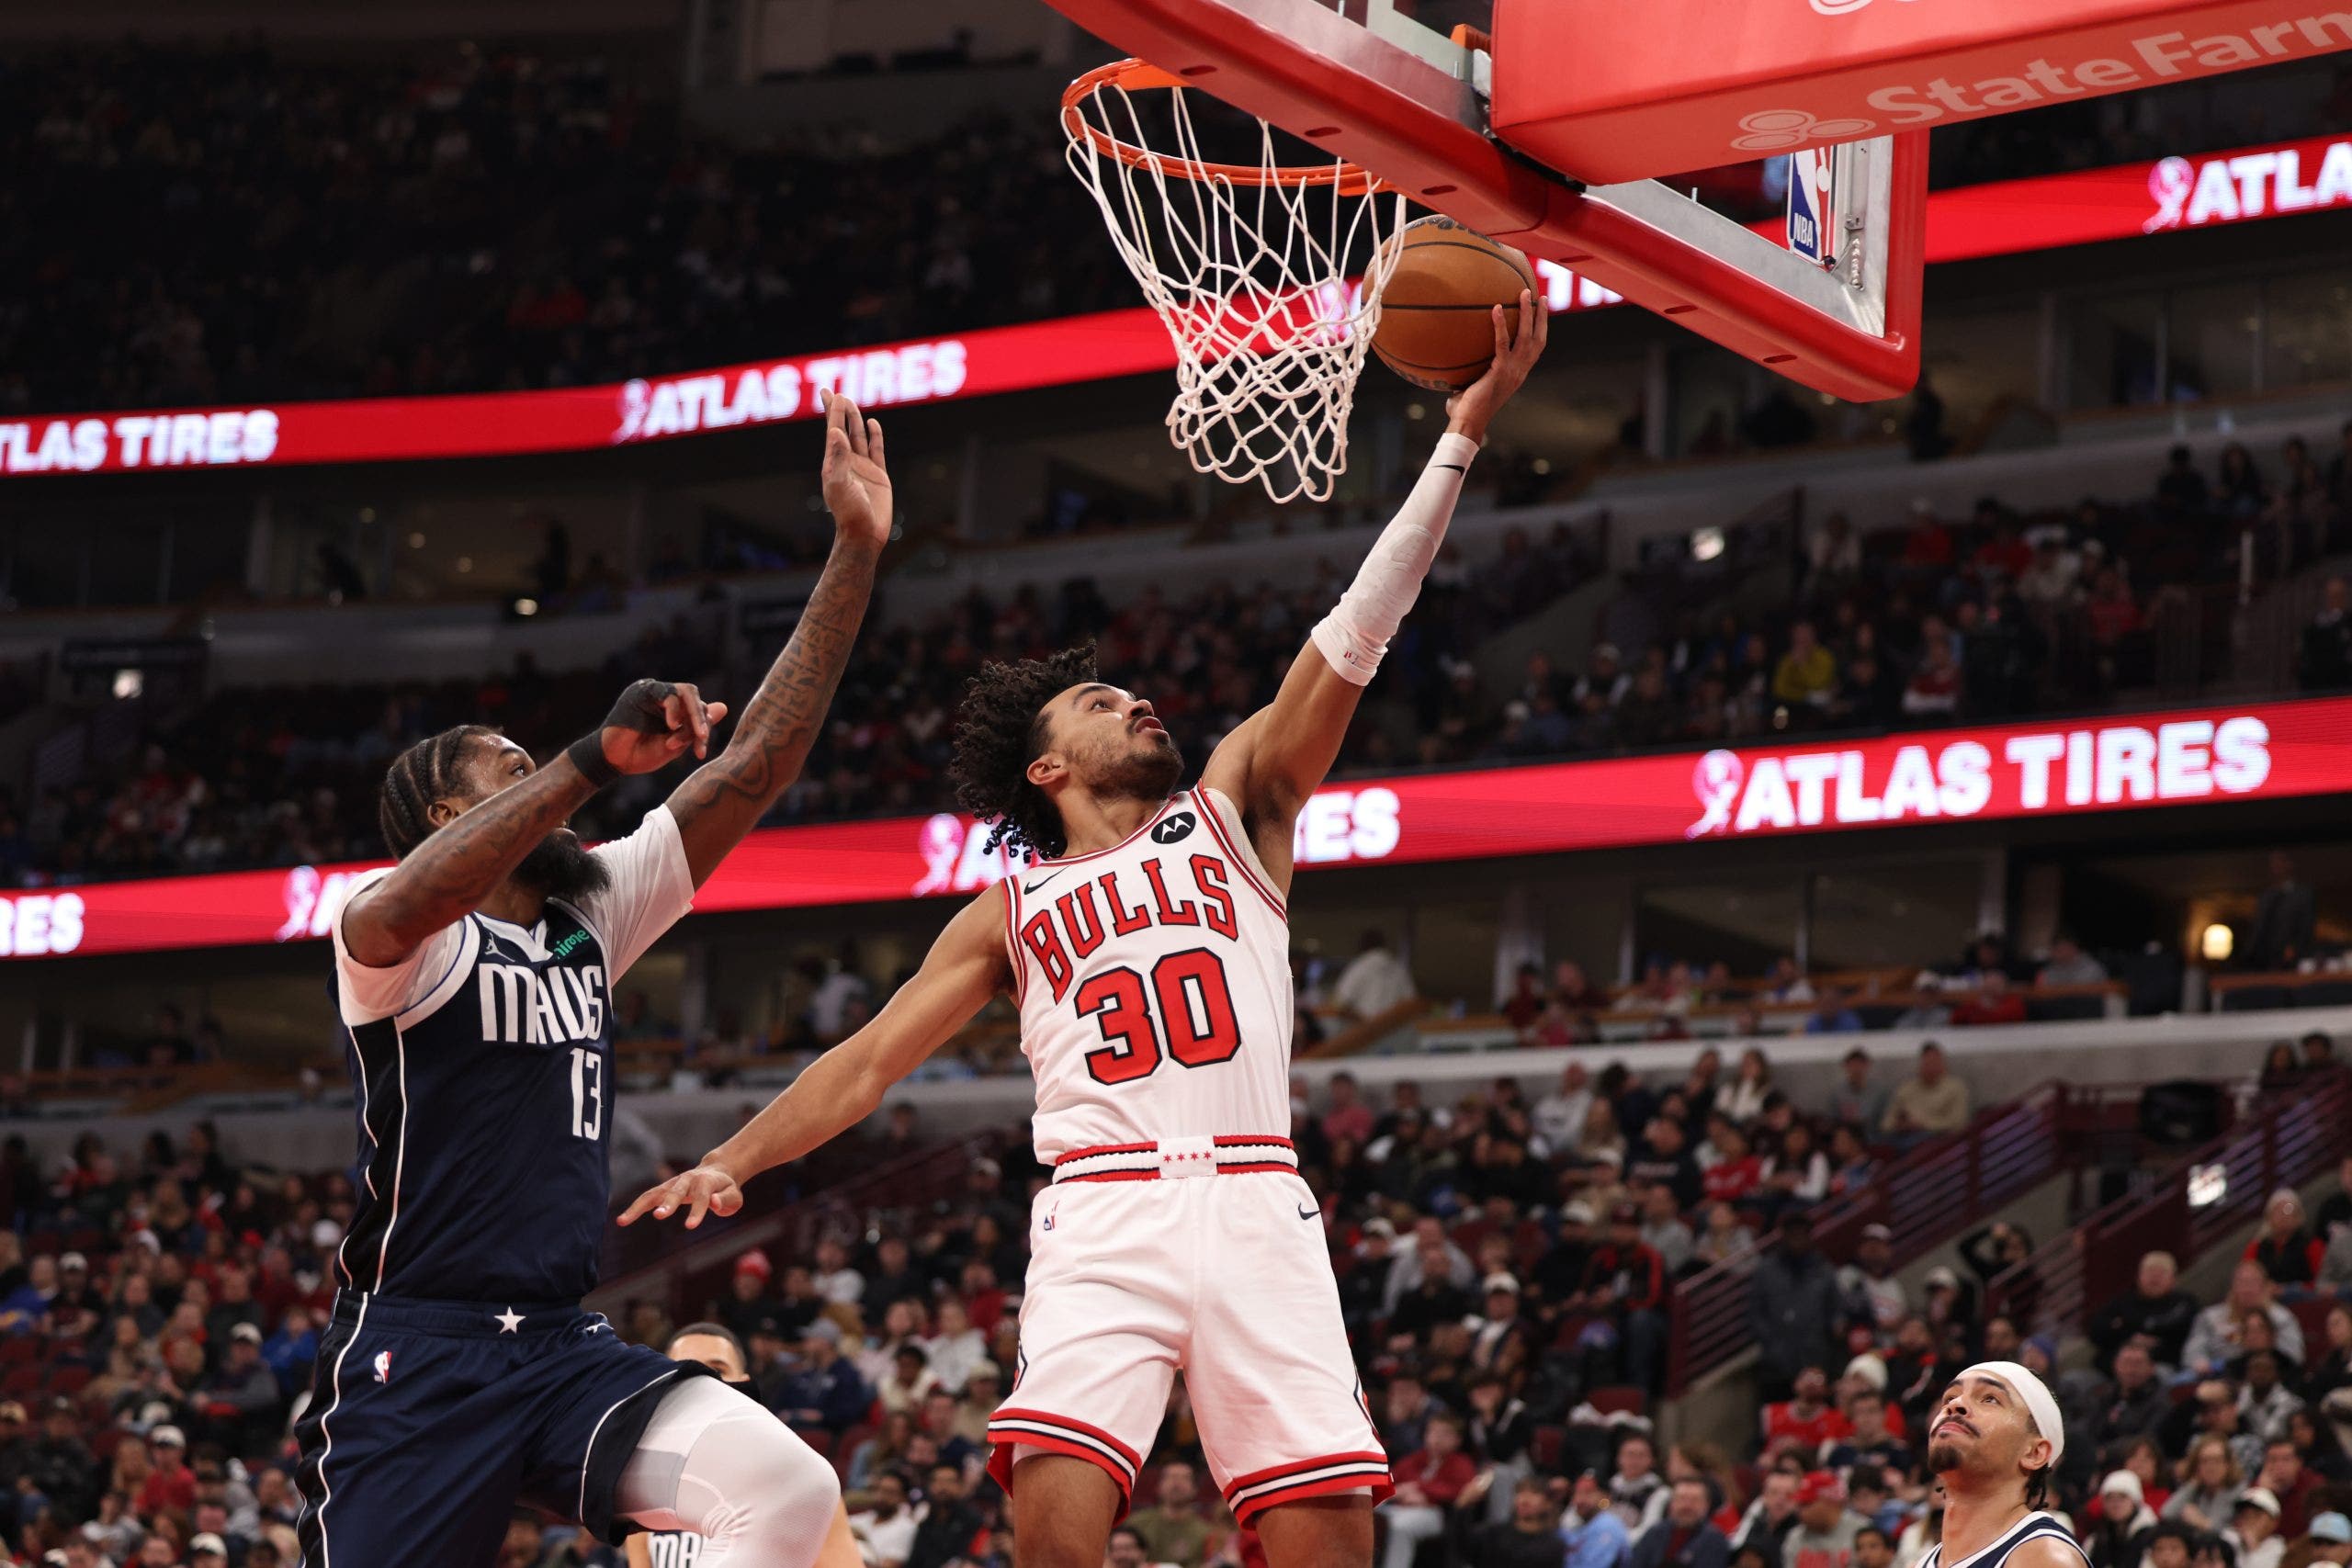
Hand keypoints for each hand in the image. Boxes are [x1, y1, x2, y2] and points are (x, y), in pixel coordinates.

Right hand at [600, 680, 729, 773]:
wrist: (614, 761)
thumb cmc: (643, 754)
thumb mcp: (676, 743)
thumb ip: (697, 727)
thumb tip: (724, 707)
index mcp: (674, 709)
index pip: (699, 709)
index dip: (703, 730)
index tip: (699, 753)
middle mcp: (664, 697)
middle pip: (694, 696)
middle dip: (701, 719)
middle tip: (701, 738)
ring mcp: (652, 692)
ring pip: (685, 692)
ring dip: (690, 715)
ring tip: (683, 736)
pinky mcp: (640, 691)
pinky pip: (666, 693)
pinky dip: (673, 710)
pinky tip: (671, 726)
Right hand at [616, 1159, 743, 1228]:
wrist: (718, 1171)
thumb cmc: (726, 1188)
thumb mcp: (734, 1195)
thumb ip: (725, 1200)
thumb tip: (713, 1203)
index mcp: (706, 1181)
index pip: (702, 1197)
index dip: (696, 1211)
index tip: (690, 1227)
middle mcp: (687, 1180)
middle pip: (676, 1192)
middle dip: (668, 1203)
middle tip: (659, 1216)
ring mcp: (673, 1183)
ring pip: (654, 1193)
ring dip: (639, 1206)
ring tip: (623, 1220)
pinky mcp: (664, 1189)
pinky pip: (647, 1198)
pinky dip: (635, 1208)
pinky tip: (621, 1220)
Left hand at [820, 389, 892, 549]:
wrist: (865, 533)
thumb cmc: (849, 512)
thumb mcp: (840, 484)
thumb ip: (838, 457)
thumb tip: (834, 431)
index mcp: (834, 462)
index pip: (832, 430)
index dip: (831, 410)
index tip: (827, 392)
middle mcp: (847, 462)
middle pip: (844, 429)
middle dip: (840, 411)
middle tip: (838, 393)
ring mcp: (863, 467)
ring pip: (859, 437)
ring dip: (856, 420)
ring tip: (852, 404)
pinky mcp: (878, 474)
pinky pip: (876, 450)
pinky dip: (875, 436)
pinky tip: (873, 424)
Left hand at [1444, 288, 1546, 442]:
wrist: (1467, 423)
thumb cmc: (1465, 409)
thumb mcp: (1472, 384)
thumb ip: (1470, 370)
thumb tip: (1454, 358)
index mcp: (1517, 374)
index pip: (1535, 349)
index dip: (1540, 330)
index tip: (1540, 313)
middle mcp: (1520, 372)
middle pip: (1538, 339)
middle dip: (1541, 317)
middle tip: (1540, 296)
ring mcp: (1512, 371)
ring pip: (1526, 337)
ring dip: (1527, 313)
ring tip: (1525, 293)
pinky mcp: (1500, 371)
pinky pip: (1502, 343)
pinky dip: (1500, 325)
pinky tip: (1495, 308)